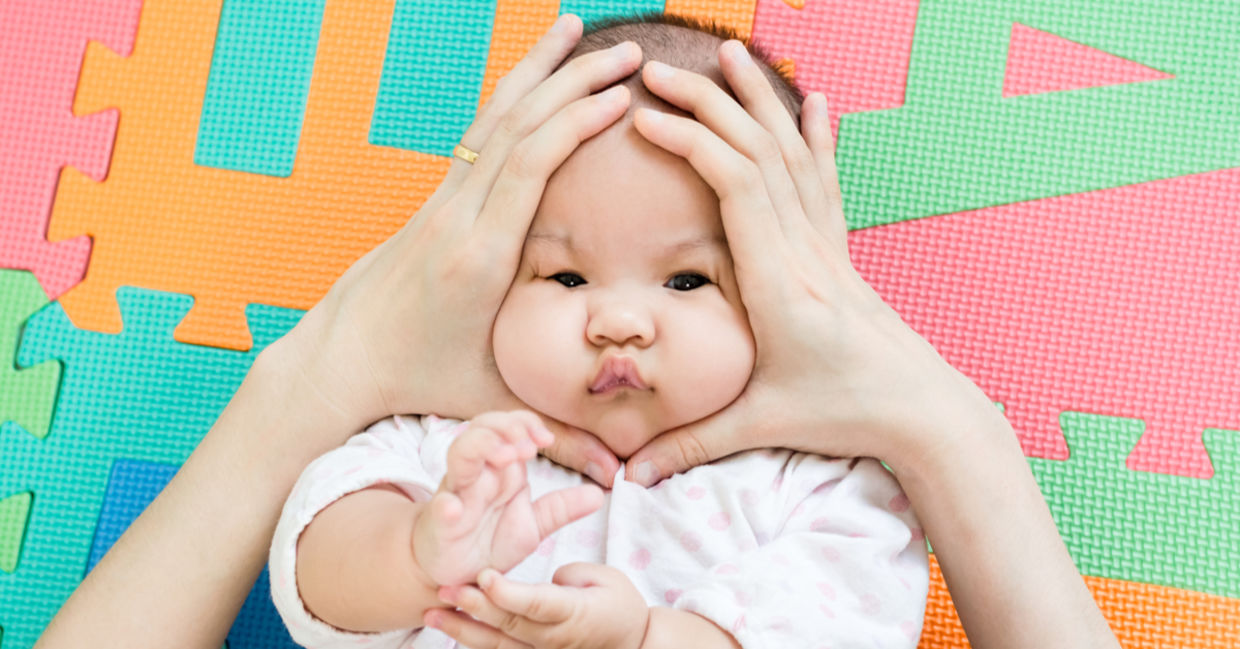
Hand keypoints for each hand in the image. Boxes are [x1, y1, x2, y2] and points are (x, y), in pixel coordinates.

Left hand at [271, 13, 622, 478]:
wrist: (335, 364)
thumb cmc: (412, 385)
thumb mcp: (487, 405)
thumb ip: (555, 436)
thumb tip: (620, 479)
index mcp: (476, 256)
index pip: (527, 169)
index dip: (574, 126)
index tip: (622, 96)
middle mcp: (456, 215)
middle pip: (517, 127)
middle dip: (576, 83)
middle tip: (634, 54)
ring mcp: (442, 201)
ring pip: (495, 118)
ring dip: (540, 72)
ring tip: (580, 32)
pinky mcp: (438, 200)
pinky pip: (482, 133)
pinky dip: (513, 95)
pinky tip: (535, 74)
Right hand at [413, 411, 603, 586]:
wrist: (453, 574)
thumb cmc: (487, 541)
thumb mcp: (532, 526)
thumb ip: (561, 508)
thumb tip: (598, 494)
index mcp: (500, 470)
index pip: (508, 428)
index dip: (526, 424)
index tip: (546, 440)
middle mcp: (477, 475)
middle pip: (482, 429)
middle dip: (505, 428)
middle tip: (529, 446)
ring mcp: (456, 495)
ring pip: (459, 456)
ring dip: (481, 448)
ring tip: (505, 457)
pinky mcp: (440, 524)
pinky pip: (440, 508)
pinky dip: (446, 505)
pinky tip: (455, 507)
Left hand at [427, 563, 649, 648]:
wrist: (632, 645)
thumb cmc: (619, 606)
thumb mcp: (608, 579)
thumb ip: (573, 575)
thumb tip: (549, 578)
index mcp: (573, 612)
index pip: (536, 603)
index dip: (508, 592)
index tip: (485, 575)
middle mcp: (553, 637)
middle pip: (509, 623)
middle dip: (475, 607)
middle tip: (446, 589)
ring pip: (496, 644)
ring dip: (461, 629)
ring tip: (431, 614)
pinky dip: (474, 643)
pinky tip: (448, 630)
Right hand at [547, 40, 1000, 485]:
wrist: (923, 409)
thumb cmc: (845, 414)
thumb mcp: (760, 425)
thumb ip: (690, 442)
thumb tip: (626, 474)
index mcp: (779, 282)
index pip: (735, 188)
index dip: (691, 144)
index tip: (644, 117)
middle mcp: (805, 249)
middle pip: (757, 153)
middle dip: (707, 105)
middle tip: (660, 71)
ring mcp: (826, 244)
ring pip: (792, 154)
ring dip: (758, 102)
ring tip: (729, 55)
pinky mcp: (839, 251)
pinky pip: (825, 180)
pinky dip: (816, 135)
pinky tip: (815, 100)